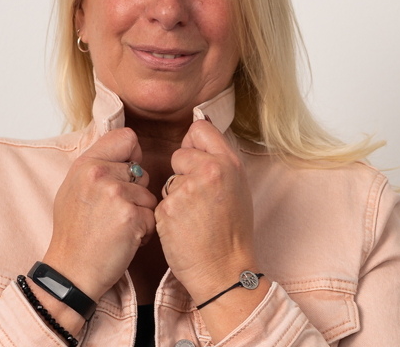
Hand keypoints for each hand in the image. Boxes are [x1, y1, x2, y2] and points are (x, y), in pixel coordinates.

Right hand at [43, 128, 157, 302]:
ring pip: (149, 196)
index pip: (127, 137)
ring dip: (140, 213)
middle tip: (113, 213)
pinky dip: (144, 231)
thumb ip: (97, 165)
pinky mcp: (131, 217)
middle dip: (135, 192)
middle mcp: (100, 174)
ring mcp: (116, 194)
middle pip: (141, 170)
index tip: (125, 174)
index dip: (132, 156)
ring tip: (117, 228)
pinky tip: (124, 240)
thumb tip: (127, 150)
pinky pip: (152, 217)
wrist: (70, 271)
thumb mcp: (73, 188)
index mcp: (86, 163)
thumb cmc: (73, 233)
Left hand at [154, 119, 257, 304]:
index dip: (193, 144)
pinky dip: (167, 214)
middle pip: (180, 153)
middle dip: (182, 172)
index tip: (196, 160)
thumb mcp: (238, 188)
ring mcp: (187, 189)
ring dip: (175, 195)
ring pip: (168, 179)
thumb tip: (196, 135)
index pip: (200, 128)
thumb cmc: (232, 232)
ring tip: (193, 218)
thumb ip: (219, 161)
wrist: (225, 270)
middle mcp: (210, 171)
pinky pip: (160, 201)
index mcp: (230, 163)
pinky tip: (182, 228)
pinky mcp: (169, 208)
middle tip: (198, 199)